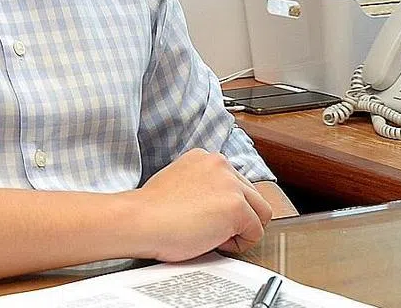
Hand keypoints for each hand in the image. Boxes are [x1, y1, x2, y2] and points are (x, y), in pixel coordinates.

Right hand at [132, 148, 271, 260]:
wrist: (140, 221)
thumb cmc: (151, 212)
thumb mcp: (179, 183)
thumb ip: (201, 186)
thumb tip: (215, 204)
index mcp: (204, 157)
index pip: (235, 183)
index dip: (223, 206)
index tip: (207, 217)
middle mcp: (220, 164)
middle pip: (252, 195)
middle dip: (237, 217)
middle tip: (210, 230)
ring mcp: (230, 184)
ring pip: (260, 212)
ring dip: (241, 229)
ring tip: (214, 236)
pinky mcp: (236, 206)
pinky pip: (256, 232)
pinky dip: (240, 244)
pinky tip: (215, 242)